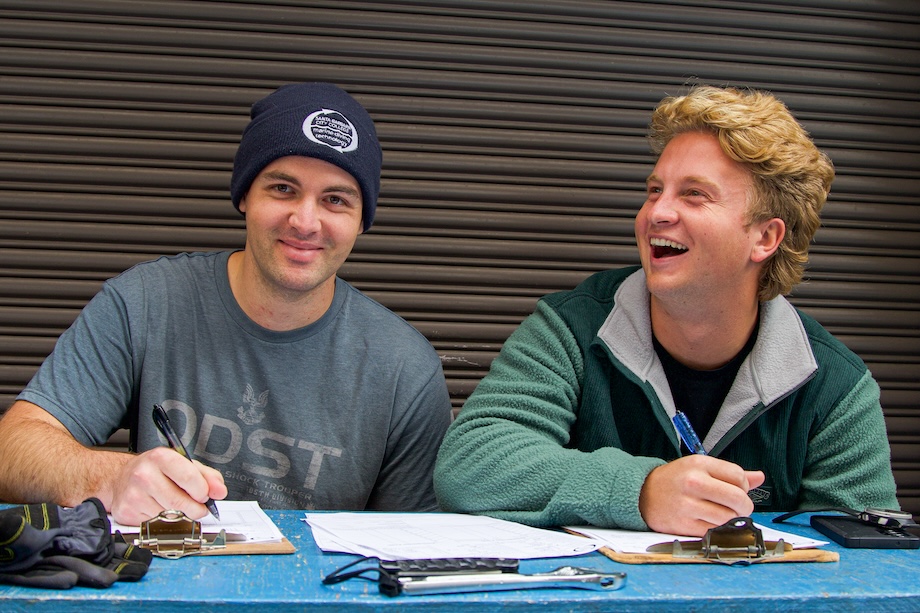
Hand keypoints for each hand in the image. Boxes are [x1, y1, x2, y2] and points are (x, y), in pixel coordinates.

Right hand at [106, 447, 227, 525]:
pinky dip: (164, 522)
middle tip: (198, 507)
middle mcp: (144, 474)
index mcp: (161, 457)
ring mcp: (133, 494)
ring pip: (168, 516)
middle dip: (195, 509)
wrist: (122, 478)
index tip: (205, 495)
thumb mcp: (183, 464)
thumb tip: (219, 491)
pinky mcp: (127, 512)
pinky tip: (160, 510)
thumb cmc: (156, 470)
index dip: (202, 490)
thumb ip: (207, 476)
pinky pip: (155, 525)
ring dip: (180, 517)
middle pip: (179, 502)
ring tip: (177, 507)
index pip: (189, 477)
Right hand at [638, 455, 764, 535]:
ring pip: (728, 517)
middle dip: (744, 506)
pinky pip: (714, 530)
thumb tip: (759, 477)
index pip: (738, 476)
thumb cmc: (675, 480)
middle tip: (738, 508)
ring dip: (731, 519)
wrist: (643, 493)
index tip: (737, 490)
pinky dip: (717, 529)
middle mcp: (693, 482)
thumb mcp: (700, 468)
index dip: (744, 486)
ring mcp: (688, 504)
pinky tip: (709, 521)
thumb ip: (730, 473)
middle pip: (737, 498)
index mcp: (699, 464)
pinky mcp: (683, 524)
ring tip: (722, 514)